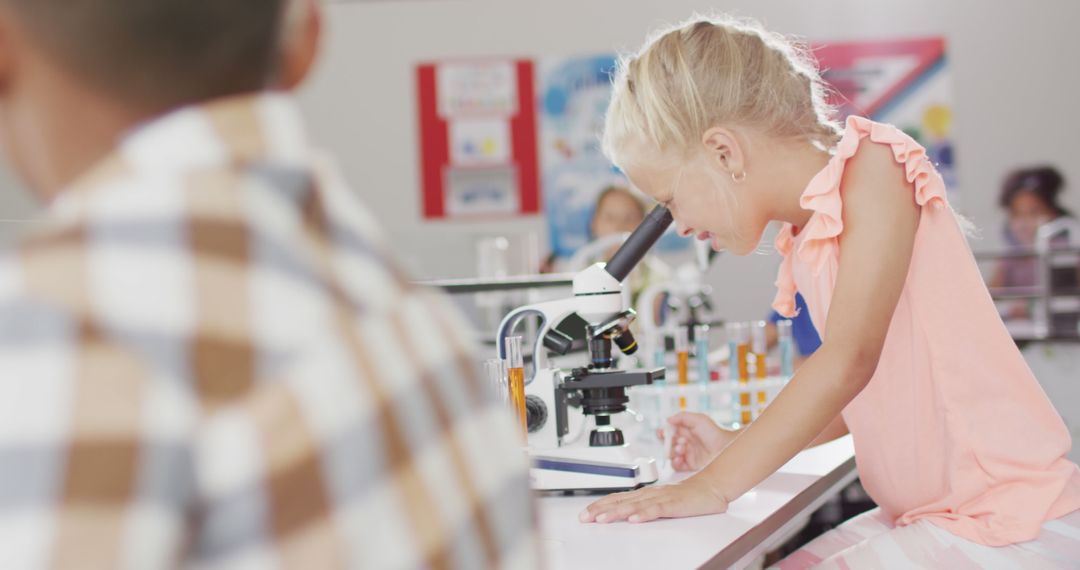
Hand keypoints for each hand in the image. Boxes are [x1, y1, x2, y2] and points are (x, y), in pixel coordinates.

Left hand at [578, 474, 728, 523]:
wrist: (711, 487)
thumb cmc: (688, 496)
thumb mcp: (662, 502)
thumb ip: (645, 507)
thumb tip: (626, 514)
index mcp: (646, 494)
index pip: (618, 498)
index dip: (600, 505)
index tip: (585, 513)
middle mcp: (650, 494)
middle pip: (621, 501)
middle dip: (601, 509)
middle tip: (585, 517)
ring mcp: (662, 498)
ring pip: (635, 505)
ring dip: (617, 512)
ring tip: (602, 519)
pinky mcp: (674, 504)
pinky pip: (657, 510)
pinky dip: (644, 514)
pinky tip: (633, 519)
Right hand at [663, 412, 737, 471]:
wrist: (725, 448)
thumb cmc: (714, 432)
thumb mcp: (699, 419)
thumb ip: (682, 417)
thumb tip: (668, 419)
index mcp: (686, 431)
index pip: (670, 432)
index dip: (664, 432)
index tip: (662, 433)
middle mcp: (686, 442)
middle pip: (669, 443)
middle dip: (669, 442)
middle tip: (677, 441)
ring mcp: (687, 454)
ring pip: (671, 454)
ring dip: (673, 451)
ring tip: (682, 448)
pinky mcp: (690, 465)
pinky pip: (677, 466)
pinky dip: (675, 462)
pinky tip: (680, 459)